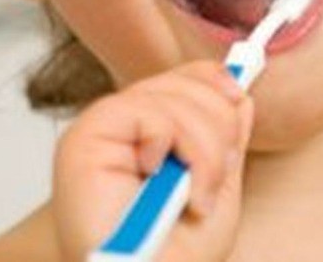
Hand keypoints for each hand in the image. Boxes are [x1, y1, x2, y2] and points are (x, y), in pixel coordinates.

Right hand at [51, 60, 254, 261]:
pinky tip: (154, 173)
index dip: (214, 81)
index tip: (238, 96)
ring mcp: (102, 132)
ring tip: (196, 197)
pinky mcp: (82, 140)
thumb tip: (240, 95)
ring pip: (168, 97)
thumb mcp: (218, 185)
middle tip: (216, 176)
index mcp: (155, 136)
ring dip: (200, 148)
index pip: (185, 79)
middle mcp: (126, 130)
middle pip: (183, 84)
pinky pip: (141, 109)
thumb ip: (225, 139)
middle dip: (218, 126)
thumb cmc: (177, 256)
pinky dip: (165, 138)